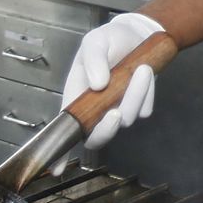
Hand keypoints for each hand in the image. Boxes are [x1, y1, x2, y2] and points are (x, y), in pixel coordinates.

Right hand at [60, 12, 163, 152]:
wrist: (136, 34)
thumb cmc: (109, 41)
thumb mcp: (94, 42)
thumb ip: (93, 59)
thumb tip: (96, 84)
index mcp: (76, 97)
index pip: (66, 129)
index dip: (59, 151)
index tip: (56, 168)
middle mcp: (96, 109)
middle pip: (97, 137)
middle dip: (107, 129)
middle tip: (115, 111)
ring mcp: (117, 109)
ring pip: (126, 119)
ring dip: (135, 95)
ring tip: (141, 68)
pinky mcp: (138, 106)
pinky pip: (144, 109)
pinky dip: (147, 92)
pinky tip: (145, 71)